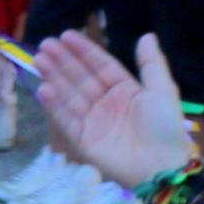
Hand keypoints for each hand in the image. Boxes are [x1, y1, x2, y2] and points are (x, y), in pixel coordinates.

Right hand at [36, 31, 198, 186]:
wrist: (161, 168)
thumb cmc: (164, 128)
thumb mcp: (163, 91)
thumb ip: (152, 63)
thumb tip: (146, 35)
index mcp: (126, 91)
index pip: (101, 66)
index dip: (84, 51)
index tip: (66, 35)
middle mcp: (106, 103)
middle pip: (81, 77)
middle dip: (63, 61)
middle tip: (45, 44)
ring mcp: (93, 121)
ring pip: (69, 94)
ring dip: (54, 77)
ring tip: (39, 60)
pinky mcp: (82, 139)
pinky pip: (65, 119)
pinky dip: (54, 104)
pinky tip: (44, 88)